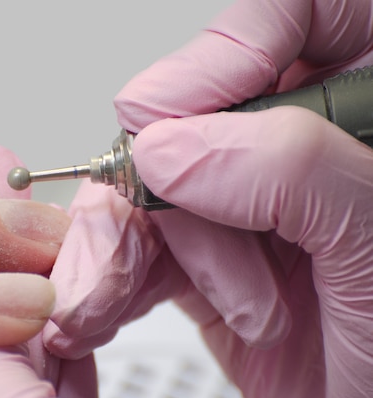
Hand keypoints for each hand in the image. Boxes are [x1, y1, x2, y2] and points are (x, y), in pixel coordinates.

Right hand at [44, 0, 372, 397]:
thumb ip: (291, 176)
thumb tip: (174, 145)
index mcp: (370, 113)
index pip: (303, 14)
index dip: (231, 46)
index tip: (178, 105)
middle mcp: (305, 148)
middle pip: (206, 105)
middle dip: (176, 173)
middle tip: (163, 207)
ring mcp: (252, 201)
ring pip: (160, 177)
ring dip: (151, 241)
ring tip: (215, 299)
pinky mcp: (207, 251)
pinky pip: (141, 237)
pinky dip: (120, 270)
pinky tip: (119, 298)